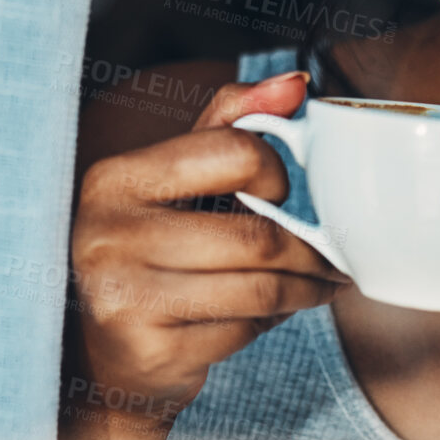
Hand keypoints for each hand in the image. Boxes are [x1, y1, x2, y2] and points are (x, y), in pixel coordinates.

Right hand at [64, 70, 349, 438]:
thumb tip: (295, 83)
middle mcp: (108, 235)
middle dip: (310, 250)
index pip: (233, 152)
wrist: (107, 356)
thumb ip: (229, 122)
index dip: (275, 172)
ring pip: (260, 288)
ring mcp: (124, 297)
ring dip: (305, 288)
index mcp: (115, 178)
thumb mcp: (175, 179)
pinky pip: (243, 331)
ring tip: (319, 284)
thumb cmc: (152, 251)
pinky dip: (272, 323)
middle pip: (257, 235)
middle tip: (332, 255)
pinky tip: (274, 314)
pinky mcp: (150, 350)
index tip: (284, 192)